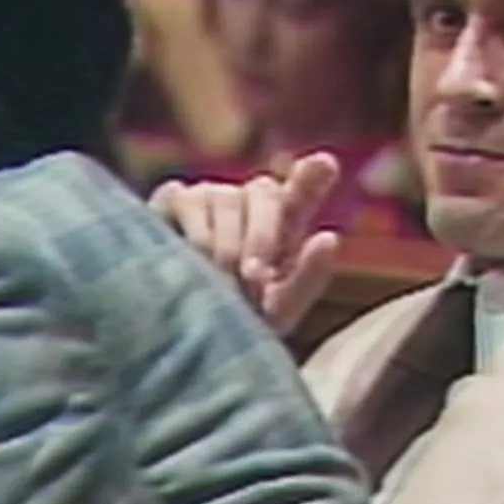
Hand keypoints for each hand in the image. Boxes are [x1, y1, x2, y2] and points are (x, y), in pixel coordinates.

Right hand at [150, 152, 341, 333]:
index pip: (302, 193)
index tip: (326, 165)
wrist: (178, 338)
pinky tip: (189, 263)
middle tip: (254, 277)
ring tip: (220, 284)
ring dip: (225, 245)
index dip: (312, 178)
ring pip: (226, 199)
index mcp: (283, 225)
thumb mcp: (276, 311)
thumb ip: (308, 278)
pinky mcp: (173, 197)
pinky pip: (187, 201)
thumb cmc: (234, 322)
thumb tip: (329, 236)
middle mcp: (249, 201)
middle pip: (266, 192)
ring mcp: (211, 195)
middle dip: (262, 235)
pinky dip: (194, 235)